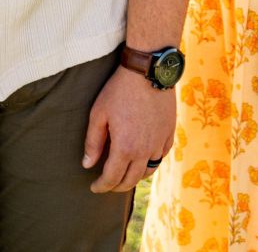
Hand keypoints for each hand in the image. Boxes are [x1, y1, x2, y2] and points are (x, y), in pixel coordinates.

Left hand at [82, 65, 175, 192]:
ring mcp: (159, 142)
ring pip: (148, 171)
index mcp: (125, 148)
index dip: (101, 186)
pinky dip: (151, 162)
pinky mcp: (169, 133)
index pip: (112, 178)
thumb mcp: (99, 113)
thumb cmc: (120, 90)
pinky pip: (161, 156)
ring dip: (135, 176)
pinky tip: (144, 158)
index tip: (94, 187)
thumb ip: (93, 142)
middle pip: (131, 180)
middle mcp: (144, 150)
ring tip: (125, 173)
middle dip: (117, 186)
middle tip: (107, 184)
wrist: (148, 70)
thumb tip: (88, 165)